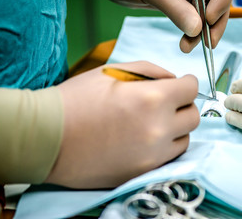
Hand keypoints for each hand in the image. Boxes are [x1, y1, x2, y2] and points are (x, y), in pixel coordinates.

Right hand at [45, 61, 199, 187]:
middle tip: (167, 102)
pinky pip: (169, 157)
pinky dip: (165, 146)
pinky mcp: (143, 172)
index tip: (180, 84)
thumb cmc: (77, 98)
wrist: (47, 137)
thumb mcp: (114, 70)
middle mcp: (158, 129)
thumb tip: (174, 80)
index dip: (187, 83)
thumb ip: (151, 71)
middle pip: (194, 116)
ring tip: (153, 122)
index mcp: (152, 98)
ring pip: (185, 139)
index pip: (192, 88)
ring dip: (175, 127)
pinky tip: (145, 138)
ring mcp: (152, 155)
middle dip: (184, 105)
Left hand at [77, 0, 235, 52]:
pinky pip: (196, 17)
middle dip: (216, 21)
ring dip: (203, 31)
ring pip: (210, 9)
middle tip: (209, 42)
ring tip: (188, 46)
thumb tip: (196, 29)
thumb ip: (174, 7)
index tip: (210, 18)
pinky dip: (194, 31)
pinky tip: (186, 43)